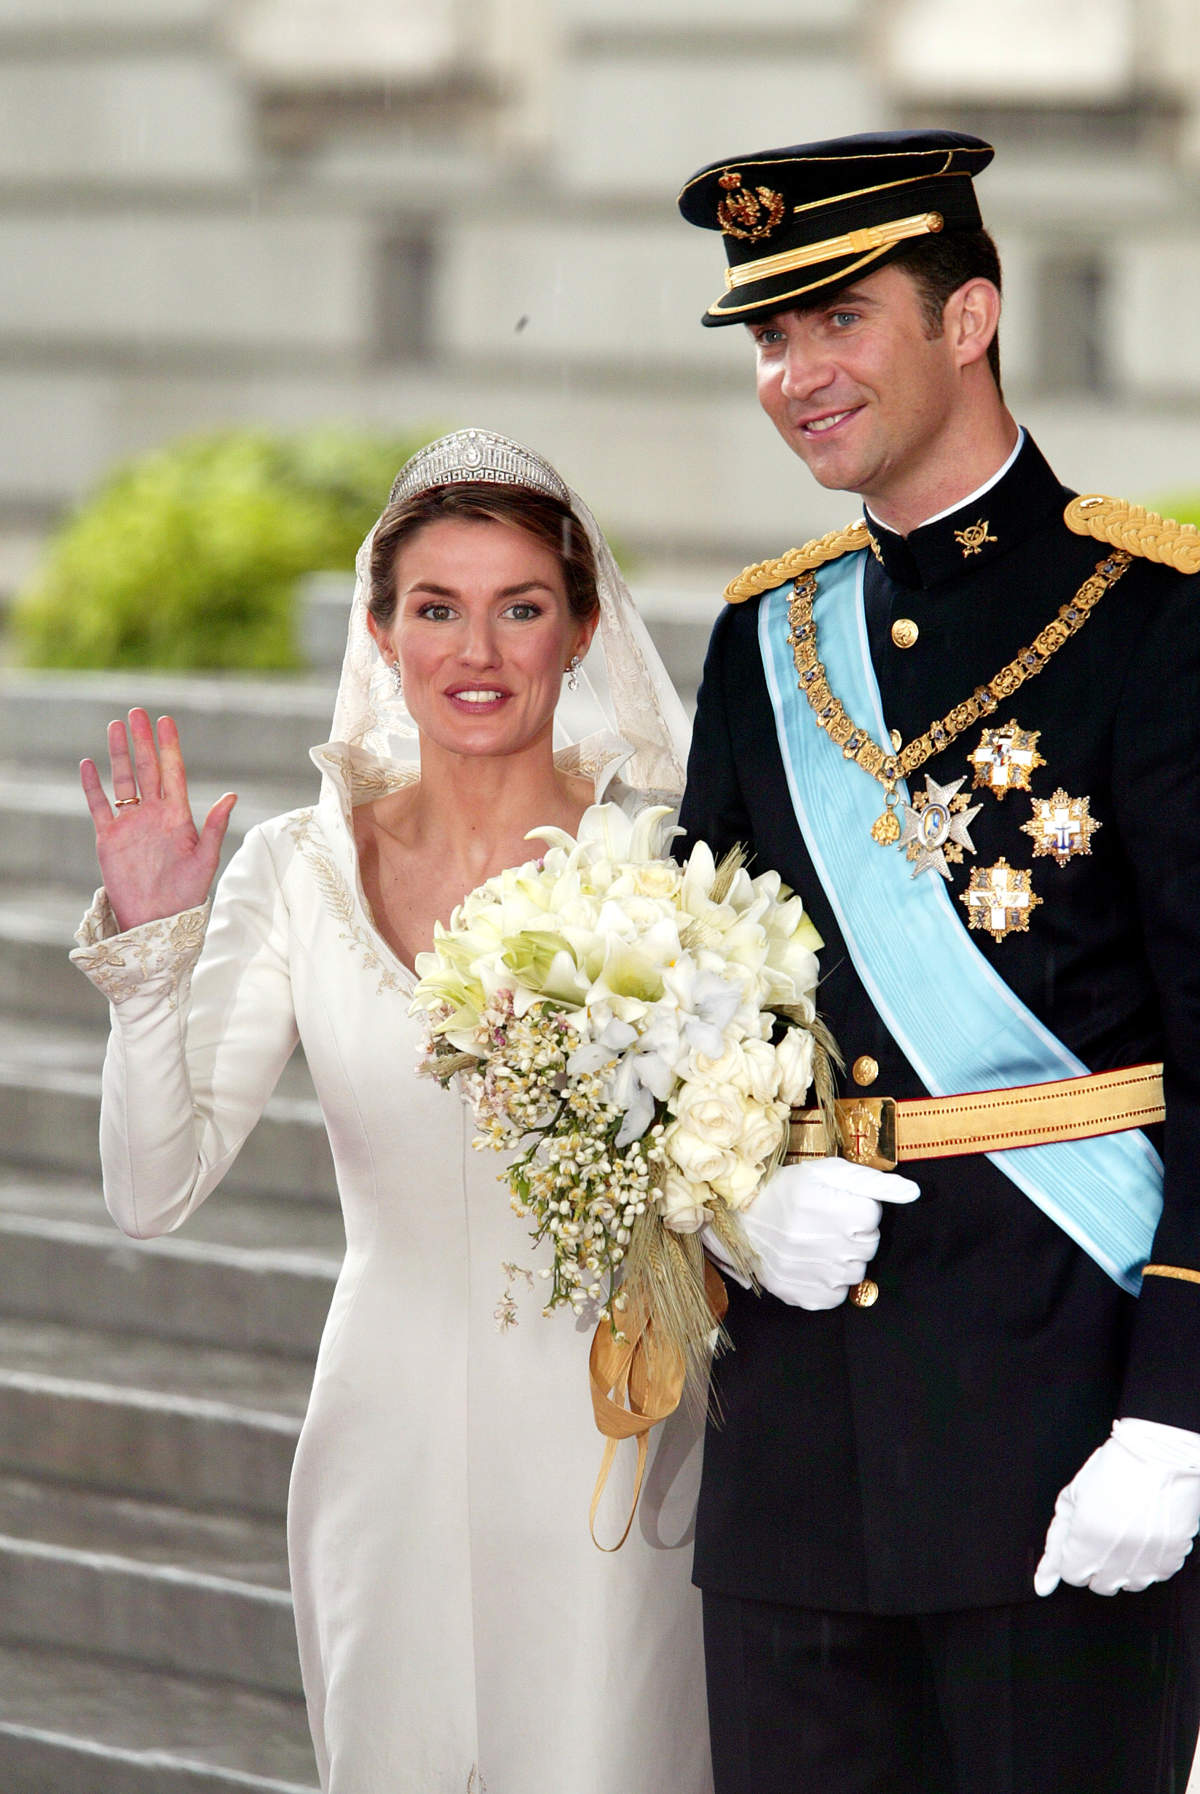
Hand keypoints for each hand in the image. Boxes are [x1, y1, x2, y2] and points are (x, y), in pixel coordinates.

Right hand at [80, 708, 236, 931]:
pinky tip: (89, 764)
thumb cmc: (186, 892)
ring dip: (119, 755)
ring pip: (123, 781)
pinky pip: (98, 805)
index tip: (165, 721)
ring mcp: (130, 823)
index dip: (169, 747)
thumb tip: (231, 795)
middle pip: (147, 769)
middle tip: (137, 713)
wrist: (157, 918)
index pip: (174, 772)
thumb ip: (214, 826)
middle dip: (142, 741)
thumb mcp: (205, 859)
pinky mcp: (108, 837)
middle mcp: (154, 813)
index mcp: (178, 815)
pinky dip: (92, 786)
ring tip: (115, 726)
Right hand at [704, 1155, 919, 1308]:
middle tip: (826, 1223)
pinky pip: (836, 1296)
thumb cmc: (787, 1190)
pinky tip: (812, 1264)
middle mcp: (821, 1241)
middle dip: (854, 1234)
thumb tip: (914, 1193)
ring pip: (854, 1273)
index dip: (858, 1208)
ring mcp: (810, 1272)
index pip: (873, 1217)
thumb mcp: (828, 1172)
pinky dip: (828, 1283)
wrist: (738, 1218)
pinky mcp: (799, 1294)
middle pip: (868, 1247)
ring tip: (817, 1242)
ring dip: (842, 1259)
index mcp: (830, 1205)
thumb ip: (874, 1182)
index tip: (836, 1204)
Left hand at [1034, 1417, 1199, 1596]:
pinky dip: (1149, 1561)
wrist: (1159, 1456)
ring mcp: (1146, 1562)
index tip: (1081, 1539)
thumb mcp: (1072, 1499)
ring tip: (1127, 1533)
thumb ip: (1055, 1544)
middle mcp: (1116, 1559)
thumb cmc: (1115, 1471)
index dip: (1073, 1555)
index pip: (1072, 1575)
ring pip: (1128, 1584)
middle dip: (1096, 1563)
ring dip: (1123, 1566)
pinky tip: (1146, 1535)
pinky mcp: (1171, 1560)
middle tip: (1104, 1533)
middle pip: (1099, 1584)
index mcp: (1086, 1542)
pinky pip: (1155, 1576)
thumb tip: (1042, 1585)